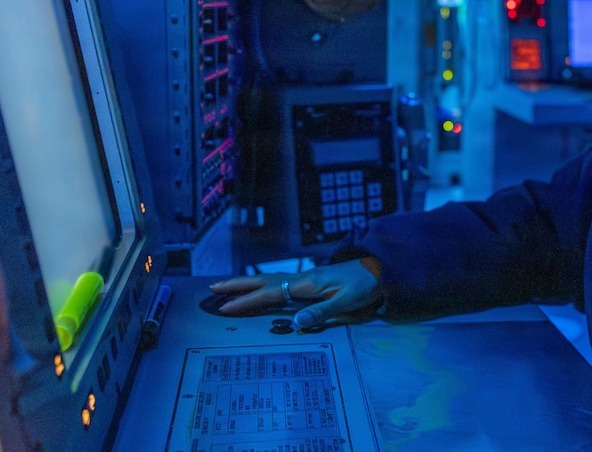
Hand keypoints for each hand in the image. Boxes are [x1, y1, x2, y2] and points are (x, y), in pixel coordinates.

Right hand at [208, 259, 380, 327]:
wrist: (379, 270)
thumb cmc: (364, 286)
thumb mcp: (347, 301)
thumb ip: (321, 312)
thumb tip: (295, 322)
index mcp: (307, 283)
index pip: (269, 292)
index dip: (246, 301)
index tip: (225, 307)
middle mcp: (302, 278)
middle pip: (263, 281)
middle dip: (237, 286)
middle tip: (212, 291)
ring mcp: (305, 278)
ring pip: (270, 280)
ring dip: (247, 285)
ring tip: (227, 289)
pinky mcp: (311, 281)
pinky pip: (280, 283)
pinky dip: (263, 286)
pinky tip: (259, 291)